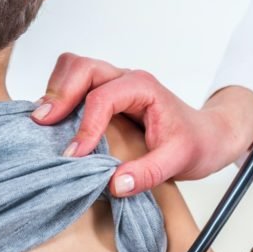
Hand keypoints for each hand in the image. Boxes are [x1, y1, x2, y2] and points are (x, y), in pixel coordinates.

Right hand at [33, 54, 252, 195]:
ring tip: (43, 122)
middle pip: (82, 67)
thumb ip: (148, 173)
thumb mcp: (179, 161)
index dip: (84, 127)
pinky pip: (75, 83)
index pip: (103, 98)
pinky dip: (59, 96)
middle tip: (43, 124)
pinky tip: (53, 123)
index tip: (74, 156)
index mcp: (143, 88)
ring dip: (56, 90)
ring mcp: (114, 84)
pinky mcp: (106, 94)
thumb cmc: (197, 142)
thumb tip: (115, 184)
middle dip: (59, 93)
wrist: (210, 134)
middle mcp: (126, 79)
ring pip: (75, 68)